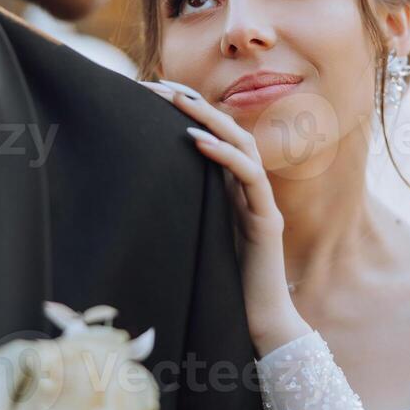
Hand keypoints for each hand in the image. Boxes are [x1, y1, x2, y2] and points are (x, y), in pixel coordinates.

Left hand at [140, 80, 311, 355]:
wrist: (260, 323)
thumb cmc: (224, 285)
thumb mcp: (196, 237)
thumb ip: (183, 209)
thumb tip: (142, 190)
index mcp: (232, 191)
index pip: (214, 138)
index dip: (189, 113)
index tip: (155, 93)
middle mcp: (250, 190)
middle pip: (229, 132)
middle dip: (196, 106)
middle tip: (160, 86)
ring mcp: (262, 202)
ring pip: (244, 146)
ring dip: (211, 119)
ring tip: (179, 101)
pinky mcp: (268, 221)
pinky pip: (251, 178)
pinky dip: (225, 155)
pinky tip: (198, 141)